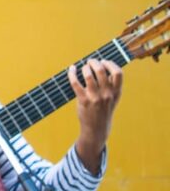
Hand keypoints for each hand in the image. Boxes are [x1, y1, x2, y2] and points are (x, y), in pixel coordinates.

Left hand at [67, 59, 122, 174]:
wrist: (96, 129)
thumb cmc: (103, 111)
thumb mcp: (113, 99)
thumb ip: (111, 85)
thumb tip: (103, 66)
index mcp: (116, 92)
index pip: (118, 73)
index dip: (110, 64)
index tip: (103, 61)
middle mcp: (107, 94)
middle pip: (101, 70)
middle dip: (94, 62)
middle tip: (90, 62)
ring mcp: (95, 97)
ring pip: (89, 75)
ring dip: (84, 68)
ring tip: (83, 67)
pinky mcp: (83, 100)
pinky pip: (76, 83)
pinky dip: (72, 73)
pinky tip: (71, 69)